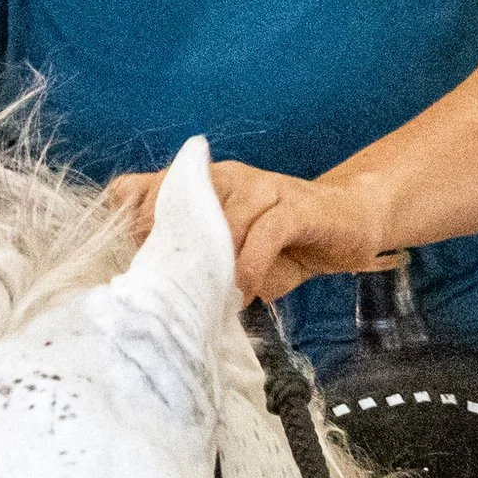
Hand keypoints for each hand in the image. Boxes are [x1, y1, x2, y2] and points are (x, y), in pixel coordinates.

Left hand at [105, 161, 394, 301]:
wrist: (349, 224)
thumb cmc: (281, 245)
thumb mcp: (226, 252)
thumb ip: (190, 260)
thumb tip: (148, 289)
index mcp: (198, 185)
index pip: (139, 189)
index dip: (129, 226)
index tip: (135, 266)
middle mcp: (224, 178)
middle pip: (172, 200)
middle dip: (167, 247)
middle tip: (169, 288)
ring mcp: (260, 188)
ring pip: (220, 220)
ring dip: (213, 265)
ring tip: (212, 299)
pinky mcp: (294, 206)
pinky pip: (264, 233)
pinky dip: (250, 266)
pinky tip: (246, 292)